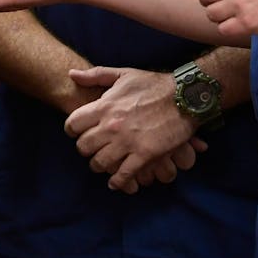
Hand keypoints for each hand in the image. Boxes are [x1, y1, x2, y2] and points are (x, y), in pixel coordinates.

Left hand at [64, 67, 205, 193]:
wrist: (185, 97)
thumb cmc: (153, 84)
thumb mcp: (123, 74)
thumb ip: (95, 75)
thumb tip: (71, 74)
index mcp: (104, 106)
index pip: (73, 124)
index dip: (72, 130)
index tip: (77, 132)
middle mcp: (112, 126)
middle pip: (83, 147)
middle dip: (85, 149)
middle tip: (91, 149)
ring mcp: (128, 142)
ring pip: (100, 163)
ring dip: (99, 166)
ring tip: (102, 164)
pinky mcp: (145, 155)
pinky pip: (124, 175)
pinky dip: (118, 182)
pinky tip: (115, 183)